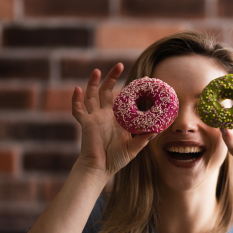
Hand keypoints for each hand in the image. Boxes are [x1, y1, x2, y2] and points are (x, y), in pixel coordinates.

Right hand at [71, 64, 155, 181]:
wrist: (100, 168)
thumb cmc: (116, 159)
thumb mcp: (134, 147)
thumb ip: (144, 138)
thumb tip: (157, 131)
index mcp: (118, 119)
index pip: (124, 98)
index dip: (131, 88)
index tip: (142, 78)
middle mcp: (106, 115)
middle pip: (107, 91)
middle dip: (112, 78)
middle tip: (119, 65)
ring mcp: (95, 118)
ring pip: (92, 96)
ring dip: (92, 83)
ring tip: (97, 70)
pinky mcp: (85, 123)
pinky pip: (78, 110)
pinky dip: (76, 100)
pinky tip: (77, 89)